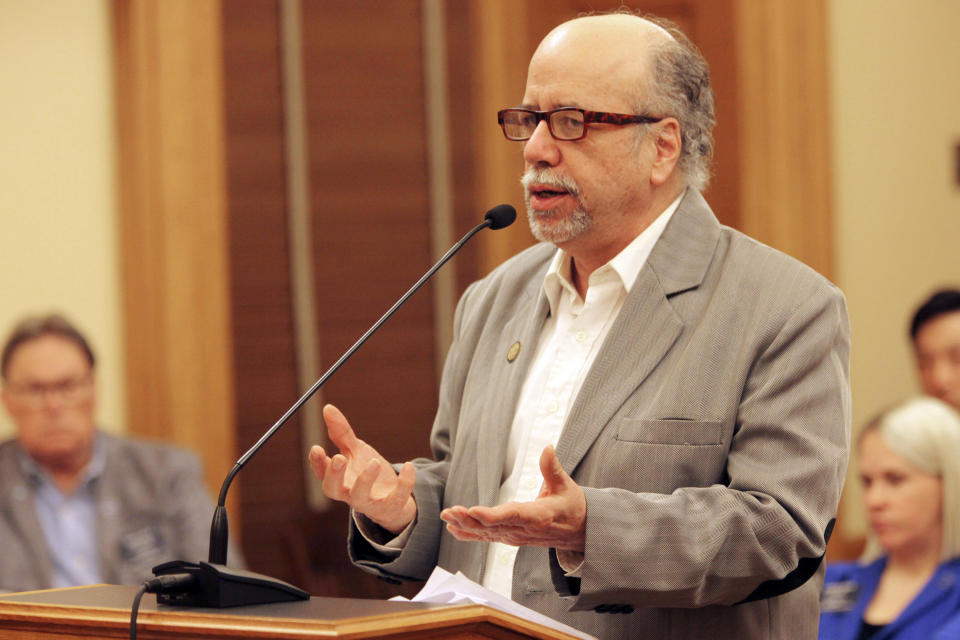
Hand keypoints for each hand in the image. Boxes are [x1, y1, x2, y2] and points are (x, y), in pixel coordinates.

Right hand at [308, 404, 416, 533]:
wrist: (392, 497)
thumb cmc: (367, 471)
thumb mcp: (355, 450)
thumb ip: (341, 432)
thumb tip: (327, 408)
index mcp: (338, 478)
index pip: (321, 472)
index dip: (317, 462)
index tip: (316, 448)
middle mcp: (348, 492)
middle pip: (333, 489)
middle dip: (334, 475)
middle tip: (339, 458)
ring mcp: (368, 502)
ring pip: (360, 497)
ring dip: (366, 480)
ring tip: (375, 462)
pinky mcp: (390, 505)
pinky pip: (396, 498)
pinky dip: (404, 483)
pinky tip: (408, 465)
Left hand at [440, 445, 585, 551]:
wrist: (580, 531)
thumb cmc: (572, 506)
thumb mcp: (567, 485)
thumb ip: (553, 468)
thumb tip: (548, 448)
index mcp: (538, 516)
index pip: (512, 516)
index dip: (491, 516)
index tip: (472, 511)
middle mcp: (524, 530)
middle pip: (492, 526)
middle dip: (469, 520)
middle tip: (449, 512)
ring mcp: (516, 536)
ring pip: (486, 533)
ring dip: (465, 525)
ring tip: (446, 516)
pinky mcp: (511, 537)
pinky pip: (488, 537)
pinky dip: (470, 534)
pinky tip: (453, 529)